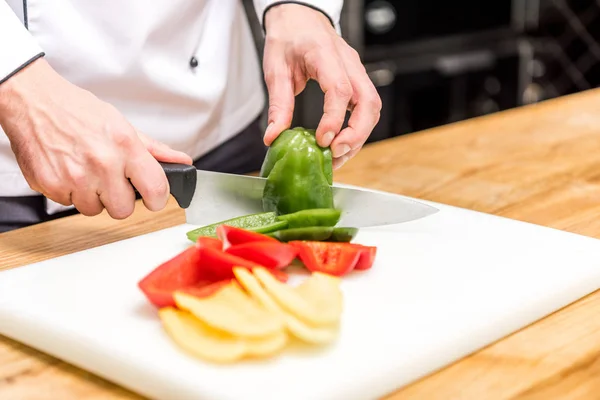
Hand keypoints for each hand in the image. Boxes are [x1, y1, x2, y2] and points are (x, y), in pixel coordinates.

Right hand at [0, 58, 191, 218]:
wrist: (34, 102)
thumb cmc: (77, 111)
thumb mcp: (122, 125)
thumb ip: (154, 149)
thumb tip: (182, 162)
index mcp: (125, 146)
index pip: (156, 189)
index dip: (158, 198)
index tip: (154, 197)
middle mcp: (102, 164)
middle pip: (124, 209)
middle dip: (120, 198)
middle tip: (111, 179)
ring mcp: (75, 177)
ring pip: (95, 210)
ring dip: (93, 196)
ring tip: (86, 171)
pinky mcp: (52, 186)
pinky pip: (70, 205)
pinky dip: (71, 193)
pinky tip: (69, 171)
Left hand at [262, 4, 381, 168]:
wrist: (299, 17)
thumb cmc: (288, 37)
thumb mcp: (275, 69)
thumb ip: (278, 104)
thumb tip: (273, 136)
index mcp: (324, 54)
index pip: (339, 89)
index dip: (334, 118)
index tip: (322, 139)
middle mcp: (348, 62)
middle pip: (368, 102)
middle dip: (357, 134)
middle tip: (336, 153)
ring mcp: (356, 71)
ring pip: (372, 107)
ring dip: (360, 135)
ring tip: (338, 156)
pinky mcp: (357, 79)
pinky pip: (366, 107)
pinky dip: (358, 129)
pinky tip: (342, 143)